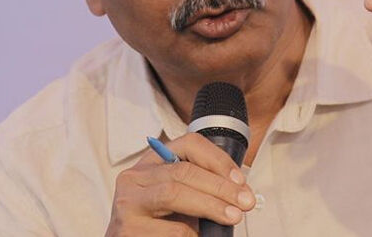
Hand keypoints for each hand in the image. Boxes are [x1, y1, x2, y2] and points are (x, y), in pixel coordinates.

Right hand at [105, 133, 255, 235]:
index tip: (239, 180)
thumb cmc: (160, 225)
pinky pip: (170, 229)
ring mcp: (127, 203)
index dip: (218, 159)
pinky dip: (191, 233)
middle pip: (183, 170)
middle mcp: (134, 178)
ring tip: (231, 217)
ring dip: (210, 205)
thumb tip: (240, 194)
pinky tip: (197, 236)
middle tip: (244, 203)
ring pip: (174, 193)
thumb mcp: (180, 200)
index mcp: (152, 163)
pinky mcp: (127, 230)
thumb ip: (201, 189)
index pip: (189, 144)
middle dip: (220, 186)